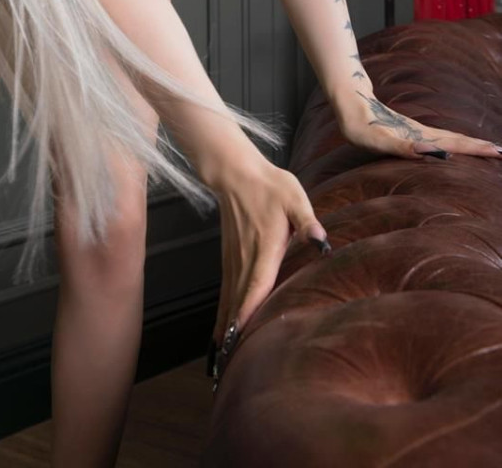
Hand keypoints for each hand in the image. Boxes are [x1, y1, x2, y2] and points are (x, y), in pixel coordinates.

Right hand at [208, 152, 329, 392]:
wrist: (237, 173)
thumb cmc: (270, 184)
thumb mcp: (294, 196)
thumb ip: (308, 221)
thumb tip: (323, 242)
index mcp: (264, 247)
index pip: (255, 286)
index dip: (248, 314)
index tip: (238, 339)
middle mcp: (245, 259)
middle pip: (237, 303)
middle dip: (232, 336)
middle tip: (225, 368)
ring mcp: (233, 259)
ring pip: (228, 300)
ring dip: (224, 330)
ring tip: (219, 360)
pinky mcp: (229, 258)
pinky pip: (225, 292)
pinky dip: (222, 314)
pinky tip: (220, 331)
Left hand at [335, 84, 501, 160]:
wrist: (350, 104)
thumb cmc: (361, 125)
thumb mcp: (379, 141)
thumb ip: (402, 148)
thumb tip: (429, 153)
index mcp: (419, 138)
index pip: (454, 144)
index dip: (476, 150)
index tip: (498, 152)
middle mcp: (421, 135)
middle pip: (456, 141)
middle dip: (479, 148)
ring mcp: (416, 133)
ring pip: (449, 139)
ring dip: (469, 145)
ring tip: (488, 149)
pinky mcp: (407, 133)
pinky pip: (435, 139)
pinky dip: (450, 143)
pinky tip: (454, 147)